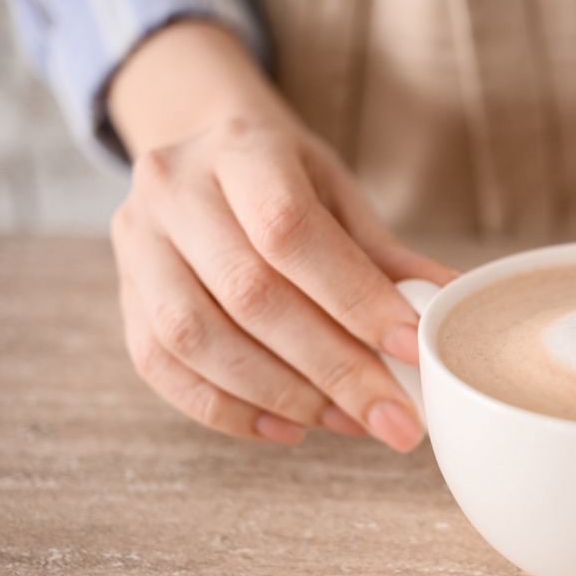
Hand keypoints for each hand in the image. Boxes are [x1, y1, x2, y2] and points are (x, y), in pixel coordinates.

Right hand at [108, 21, 454, 449]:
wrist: (202, 156)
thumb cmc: (284, 178)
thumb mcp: (338, 193)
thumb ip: (385, 255)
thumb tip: (453, 307)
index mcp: (239, 148)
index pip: (291, 231)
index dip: (354, 299)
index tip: (412, 350)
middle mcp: (173, 190)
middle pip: (249, 294)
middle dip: (332, 367)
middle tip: (395, 419)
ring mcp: (136, 242)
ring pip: (195, 337)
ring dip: (281, 393)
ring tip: (348, 421)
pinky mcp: (122, 294)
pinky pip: (161, 368)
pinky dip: (228, 409)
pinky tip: (289, 426)